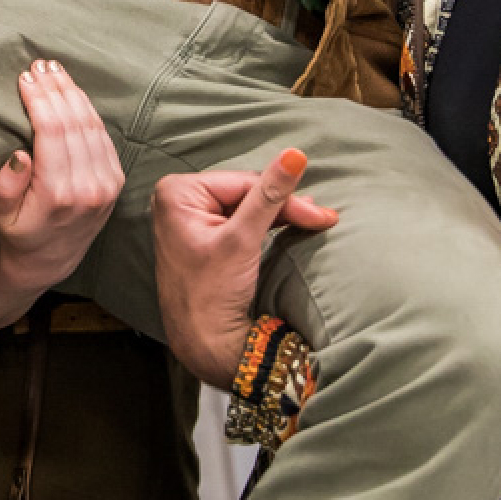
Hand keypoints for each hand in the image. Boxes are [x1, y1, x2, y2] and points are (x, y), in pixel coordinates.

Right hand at [0, 60, 122, 294]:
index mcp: (58, 195)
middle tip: (39, 65)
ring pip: (92, 125)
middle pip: (73, 123)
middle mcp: (88, 188)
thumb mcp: (0, 217)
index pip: (52, 133)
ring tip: (55, 71)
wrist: (50, 261)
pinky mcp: (115, 181)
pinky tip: (74, 93)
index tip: (25, 78)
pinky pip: (103, 136)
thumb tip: (19, 154)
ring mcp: (106, 184)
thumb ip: (6, 188)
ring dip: (73, 93)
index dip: (40, 100)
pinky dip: (88, 110)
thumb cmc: (18, 234)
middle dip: (56, 89)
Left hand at [150, 148, 337, 388]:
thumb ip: (270, 195)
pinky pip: (239, 222)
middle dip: (283, 206)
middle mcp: (178, 200)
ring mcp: (189, 219)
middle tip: (322, 217)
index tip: (319, 213)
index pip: (243, 183)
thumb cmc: (214, 293)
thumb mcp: (243, 239)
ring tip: (314, 220)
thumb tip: (294, 154)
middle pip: (244, 193)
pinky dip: (266, 226)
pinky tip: (292, 226)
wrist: (205, 345)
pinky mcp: (202, 238)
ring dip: (279, 215)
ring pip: (246, 207)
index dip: (284, 198)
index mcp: (177, 192)